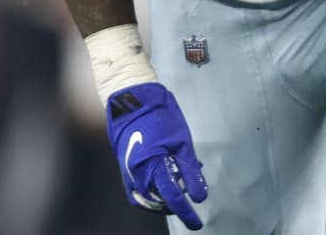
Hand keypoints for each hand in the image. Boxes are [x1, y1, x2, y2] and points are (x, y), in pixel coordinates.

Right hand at [106, 82, 207, 230]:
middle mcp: (137, 175)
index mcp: (153, 166)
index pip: (173, 197)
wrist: (132, 103)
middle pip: (160, 201)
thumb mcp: (182, 143)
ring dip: (166, 198)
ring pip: (150, 199)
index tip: (197, 223)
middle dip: (177, 202)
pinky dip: (154, 194)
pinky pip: (140, 193)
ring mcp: (129, 175)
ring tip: (182, 182)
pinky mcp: (126, 171)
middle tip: (192, 190)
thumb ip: (190, 171)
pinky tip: (166, 182)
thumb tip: (199, 196)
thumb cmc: (160, 118)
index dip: (186, 212)